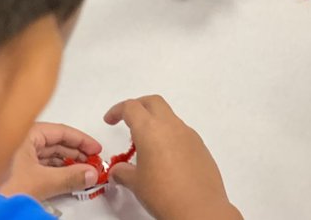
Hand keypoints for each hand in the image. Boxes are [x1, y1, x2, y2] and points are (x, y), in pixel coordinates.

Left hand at [0, 122, 102, 200]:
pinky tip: (66, 179)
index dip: (81, 140)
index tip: (97, 149)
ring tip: (84, 173)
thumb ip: (69, 177)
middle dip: (76, 154)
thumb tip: (91, 173)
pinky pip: (40, 167)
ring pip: (47, 156)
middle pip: (55, 143)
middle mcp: (19, 140)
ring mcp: (15, 156)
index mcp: (24, 133)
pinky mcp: (13, 171)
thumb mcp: (40, 182)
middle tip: (94, 163)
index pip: (60, 131)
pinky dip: (55, 173)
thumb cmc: (0, 186)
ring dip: (66, 165)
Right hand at [104, 95, 240, 219]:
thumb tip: (117, 171)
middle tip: (127, 120)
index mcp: (150, 129)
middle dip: (138, 106)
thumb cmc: (163, 194)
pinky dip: (169, 136)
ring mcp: (188, 134)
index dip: (117, 110)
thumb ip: (122, 172)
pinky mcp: (200, 146)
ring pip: (169, 117)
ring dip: (155, 123)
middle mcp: (171, 126)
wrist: (199, 208)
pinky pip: (181, 132)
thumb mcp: (136, 183)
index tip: (110, 119)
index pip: (131, 107)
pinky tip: (165, 158)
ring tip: (146, 146)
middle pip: (153, 102)